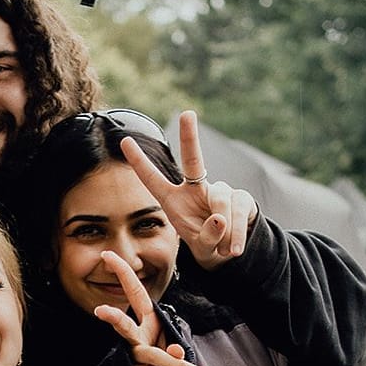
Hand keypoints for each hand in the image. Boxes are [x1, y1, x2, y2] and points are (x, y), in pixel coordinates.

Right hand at [93, 251, 207, 365]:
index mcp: (144, 317)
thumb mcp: (169, 337)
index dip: (121, 272)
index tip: (107, 254)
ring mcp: (135, 355)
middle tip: (100, 310)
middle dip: (114, 318)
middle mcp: (135, 335)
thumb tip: (176, 353)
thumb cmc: (163, 345)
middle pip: (124, 327)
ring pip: (151, 358)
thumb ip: (174, 342)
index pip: (133, 291)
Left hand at [121, 110, 257, 269]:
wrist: (230, 251)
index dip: (139, 162)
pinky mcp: (241, 197)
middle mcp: (194, 188)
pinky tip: (234, 249)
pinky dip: (237, 235)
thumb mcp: (200, 245)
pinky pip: (238, 212)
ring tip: (225, 251)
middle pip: (192, 160)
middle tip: (187, 114)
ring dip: (224, 232)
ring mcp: (219, 189)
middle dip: (189, 137)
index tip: (124, 141)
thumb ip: (206, 236)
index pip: (153, 179)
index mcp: (172, 199)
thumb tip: (220, 218)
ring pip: (220, 202)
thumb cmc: (206, 243)